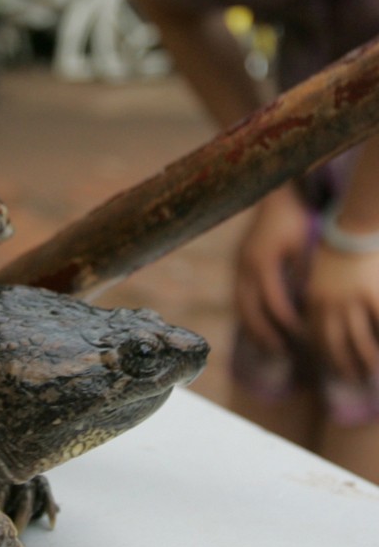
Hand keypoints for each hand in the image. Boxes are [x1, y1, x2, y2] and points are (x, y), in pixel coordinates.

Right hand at [234, 185, 309, 353]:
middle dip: (264, 334)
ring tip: (267, 345)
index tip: (304, 337)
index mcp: (262, 263)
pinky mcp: (239, 263)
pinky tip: (260, 324)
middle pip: (249, 310)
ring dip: (253, 327)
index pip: (274, 303)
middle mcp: (244, 267)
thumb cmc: (295, 216)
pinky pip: (240, 295)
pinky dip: (249, 313)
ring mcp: (238, 265)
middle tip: (280, 353)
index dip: (288, 323)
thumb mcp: (305, 243)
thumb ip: (304, 271)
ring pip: (240, 305)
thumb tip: (307, 301)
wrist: (275, 193)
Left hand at [306, 243, 378, 382]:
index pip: (316, 336)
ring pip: (359, 340)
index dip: (324, 355)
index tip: (331, 368)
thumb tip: (329, 321)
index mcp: (314, 299)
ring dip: (367, 360)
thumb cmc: (340, 247)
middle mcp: (329, 304)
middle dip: (343, 365)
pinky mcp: (373, 295)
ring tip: (373, 372)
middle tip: (354, 379)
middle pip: (335, 344)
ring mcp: (352, 301)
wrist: (355, 225)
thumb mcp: (322, 275)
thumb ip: (322, 298)